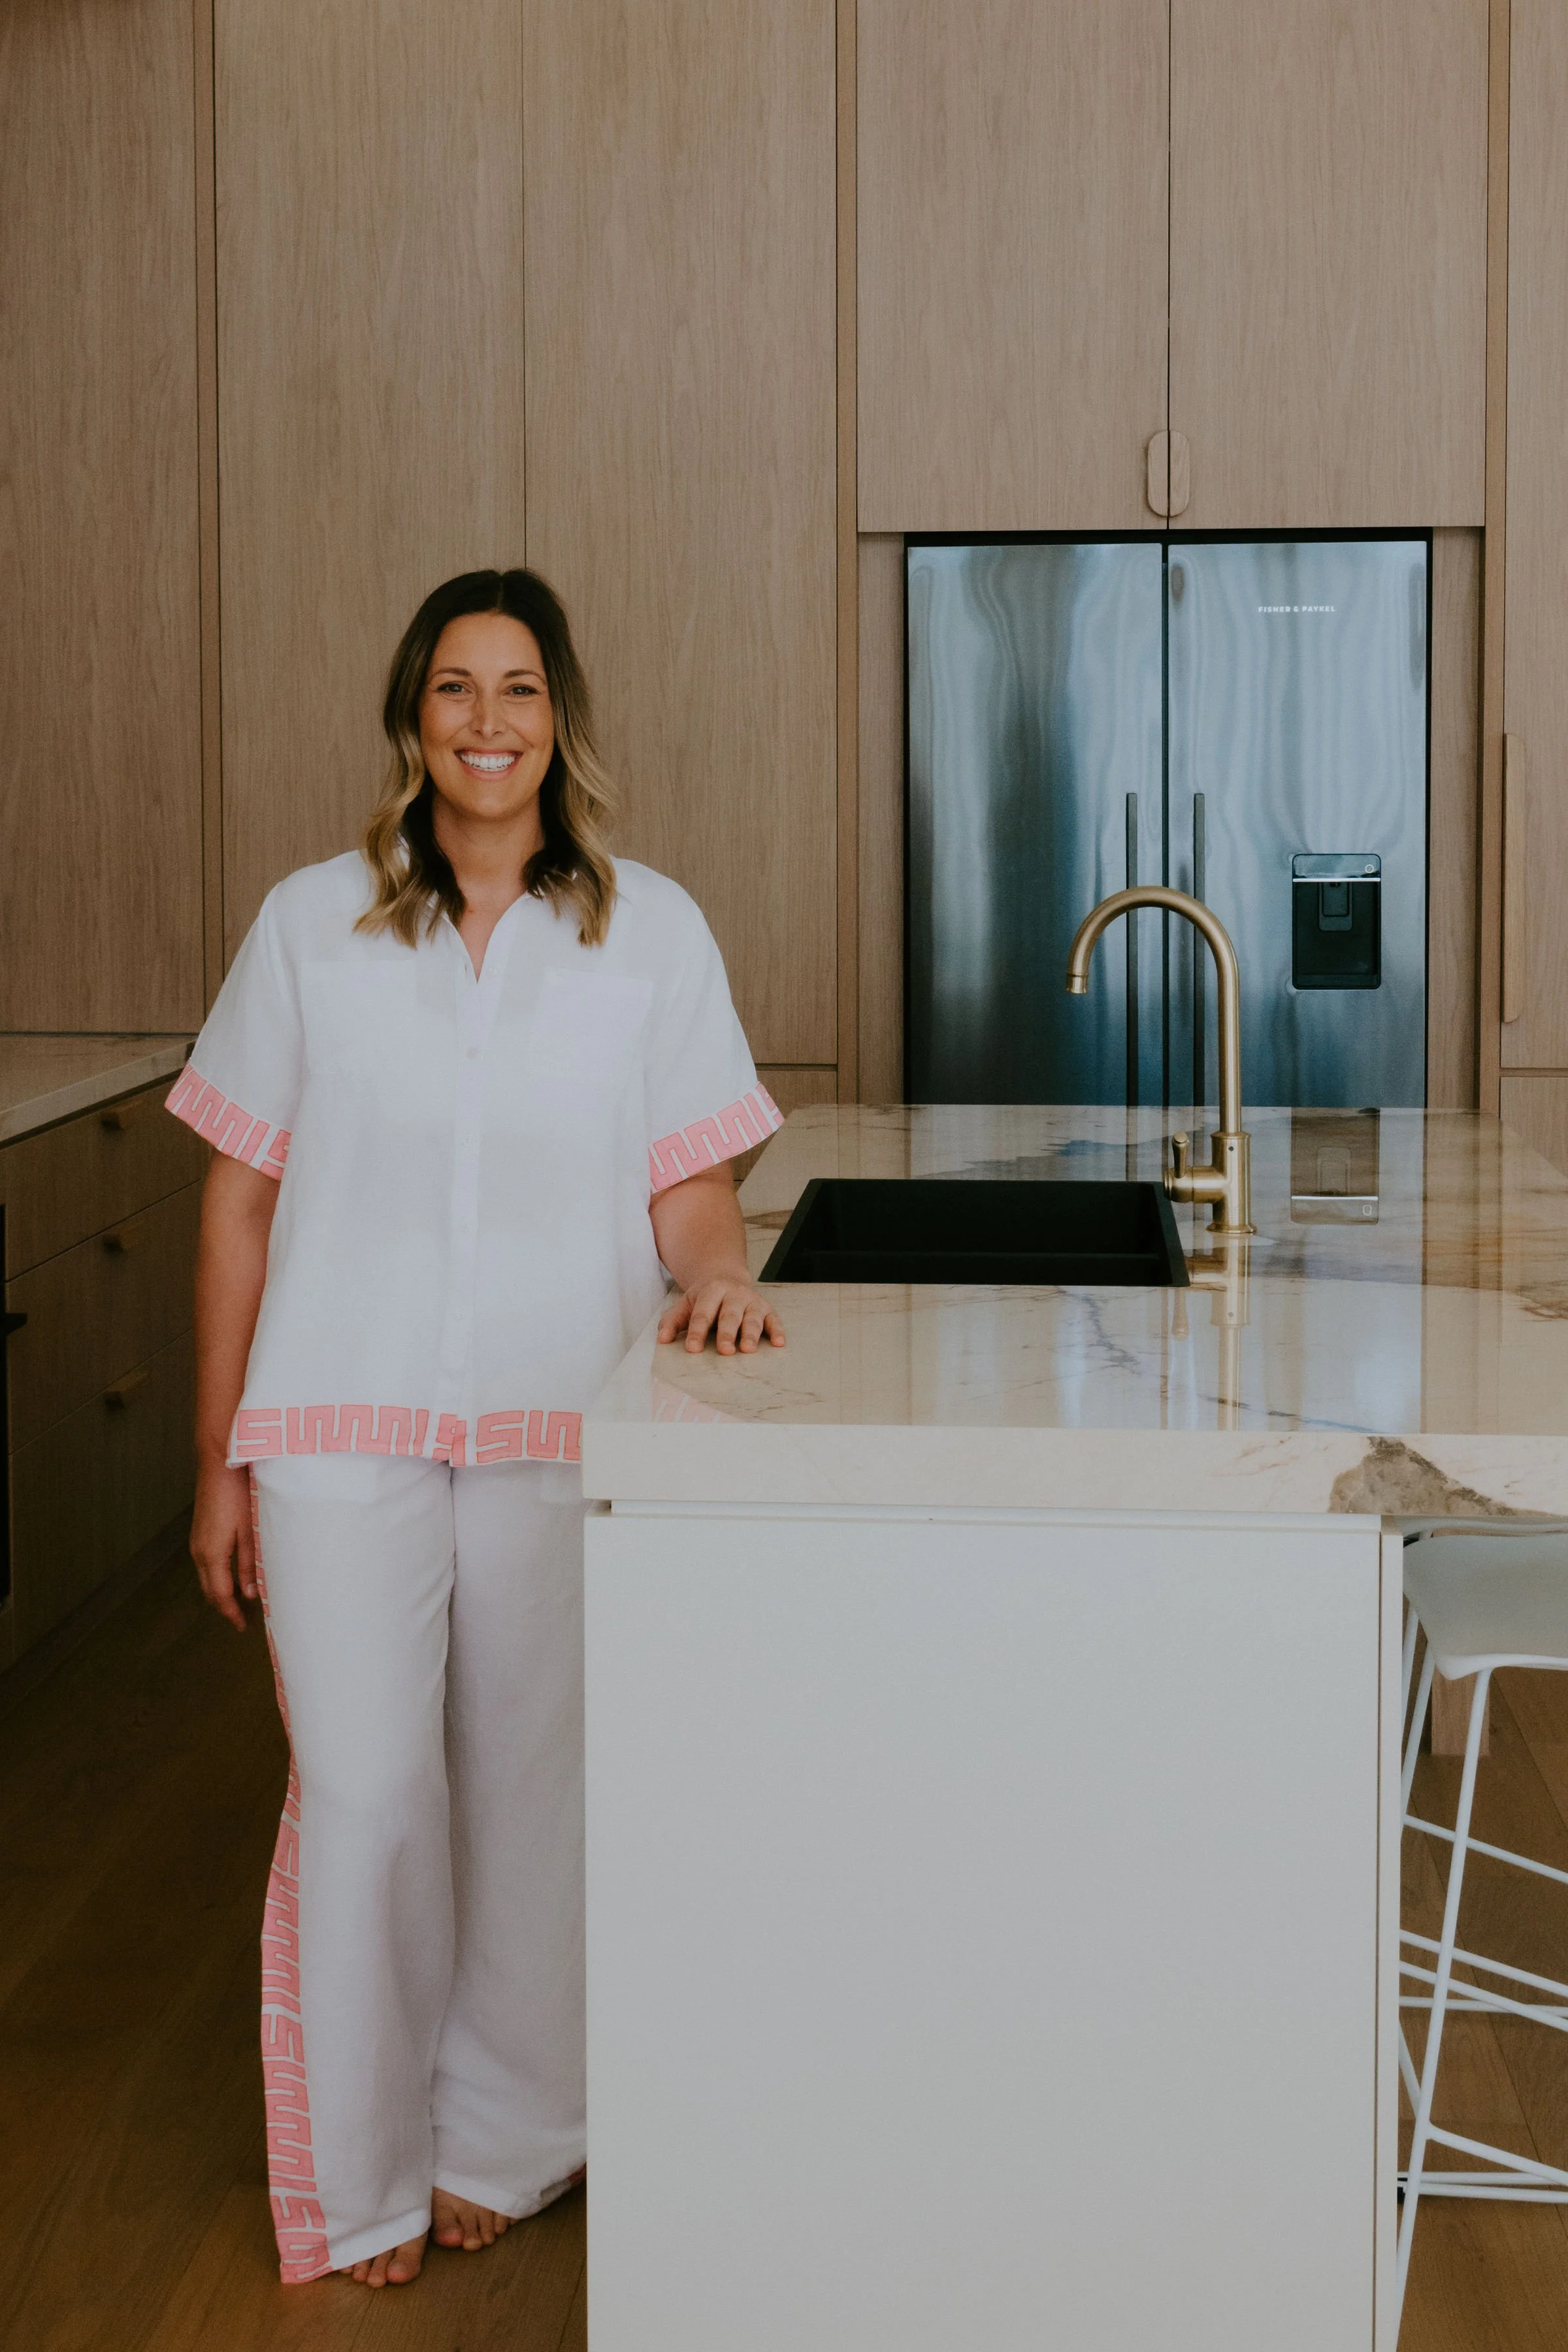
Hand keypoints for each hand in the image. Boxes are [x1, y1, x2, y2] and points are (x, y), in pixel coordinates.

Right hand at [190, 1459, 258, 1630]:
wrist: (220, 1462)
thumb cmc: (237, 1492)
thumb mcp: (249, 1531)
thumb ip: (250, 1564)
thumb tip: (250, 1592)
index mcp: (212, 1554)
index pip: (220, 1595)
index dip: (231, 1613)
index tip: (242, 1625)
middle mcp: (199, 1551)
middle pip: (209, 1590)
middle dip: (224, 1606)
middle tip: (242, 1618)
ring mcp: (197, 1541)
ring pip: (207, 1577)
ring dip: (220, 1590)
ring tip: (239, 1600)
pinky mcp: (200, 1532)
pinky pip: (206, 1563)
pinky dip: (217, 1575)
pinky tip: (231, 1575)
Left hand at [657, 1273, 785, 1355]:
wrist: (726, 1278)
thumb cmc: (704, 1299)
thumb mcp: (686, 1304)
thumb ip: (673, 1321)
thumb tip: (662, 1339)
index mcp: (711, 1291)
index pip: (703, 1313)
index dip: (697, 1331)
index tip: (692, 1349)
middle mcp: (734, 1294)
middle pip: (730, 1315)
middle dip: (727, 1333)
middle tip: (724, 1351)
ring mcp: (752, 1301)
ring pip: (753, 1318)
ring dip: (751, 1334)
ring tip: (748, 1349)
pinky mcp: (767, 1309)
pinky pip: (774, 1320)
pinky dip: (777, 1331)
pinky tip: (779, 1343)